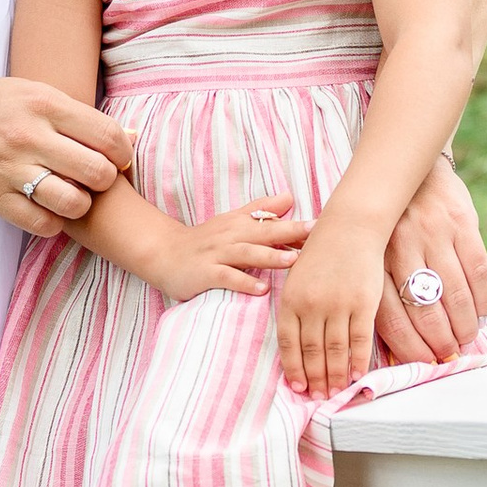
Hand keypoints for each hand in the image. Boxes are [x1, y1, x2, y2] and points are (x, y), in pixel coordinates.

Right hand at [0, 73, 133, 224]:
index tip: (117, 158)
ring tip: (70, 195)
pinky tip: (46, 209)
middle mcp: (29, 136)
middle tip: (94, 179)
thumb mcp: (33, 92)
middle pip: (97, 172)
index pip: (108, 136)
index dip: (122, 153)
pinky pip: (41, 224)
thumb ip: (77, 115)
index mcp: (44, 104)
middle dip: (104, 180)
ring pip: (73, 203)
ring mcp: (10, 169)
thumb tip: (128, 135)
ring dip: (80, 204)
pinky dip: (52, 222)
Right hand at [155, 202, 309, 301]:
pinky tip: (260, 289)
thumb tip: (290, 197)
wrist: (163, 254)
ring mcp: (217, 255)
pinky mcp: (204, 273)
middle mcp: (230, 236)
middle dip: (290, 233)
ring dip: (270, 257)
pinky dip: (243, 282)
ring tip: (293, 261)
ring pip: (247, 253)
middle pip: (263, 233)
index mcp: (240, 224)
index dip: (297, 226)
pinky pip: (226, 277)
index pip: (272, 223)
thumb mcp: (232, 222)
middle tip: (316, 234)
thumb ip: (260, 211)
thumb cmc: (204, 241)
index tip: (324, 228)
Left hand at [278, 216, 387, 400]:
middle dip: (314, 378)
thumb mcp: (296, 277)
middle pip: (312, 352)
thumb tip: (297, 344)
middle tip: (317, 396)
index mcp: (291, 299)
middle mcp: (313, 305)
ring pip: (335, 351)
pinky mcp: (363, 304)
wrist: (350, 228)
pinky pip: (359, 340)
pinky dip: (357, 361)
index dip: (293, 368)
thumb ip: (295, 308)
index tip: (297, 386)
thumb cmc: (322, 252)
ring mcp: (339, 305)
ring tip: (335, 391)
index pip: (289, 343)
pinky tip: (355, 375)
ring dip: (335, 375)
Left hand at [373, 155, 486, 366]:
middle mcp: (402, 247)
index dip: (411, 347)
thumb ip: (380, 285)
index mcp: (374, 259)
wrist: (412, 167)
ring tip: (466, 339)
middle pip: (425, 311)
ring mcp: (434, 234)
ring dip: (464, 325)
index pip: (392, 317)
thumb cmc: (388, 220)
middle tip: (449, 355)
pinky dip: (482, 299)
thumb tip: (398, 339)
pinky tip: (481, 313)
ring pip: (454, 295)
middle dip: (441, 342)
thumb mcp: (373, 247)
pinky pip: (477, 270)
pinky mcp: (462, 223)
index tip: (425, 363)